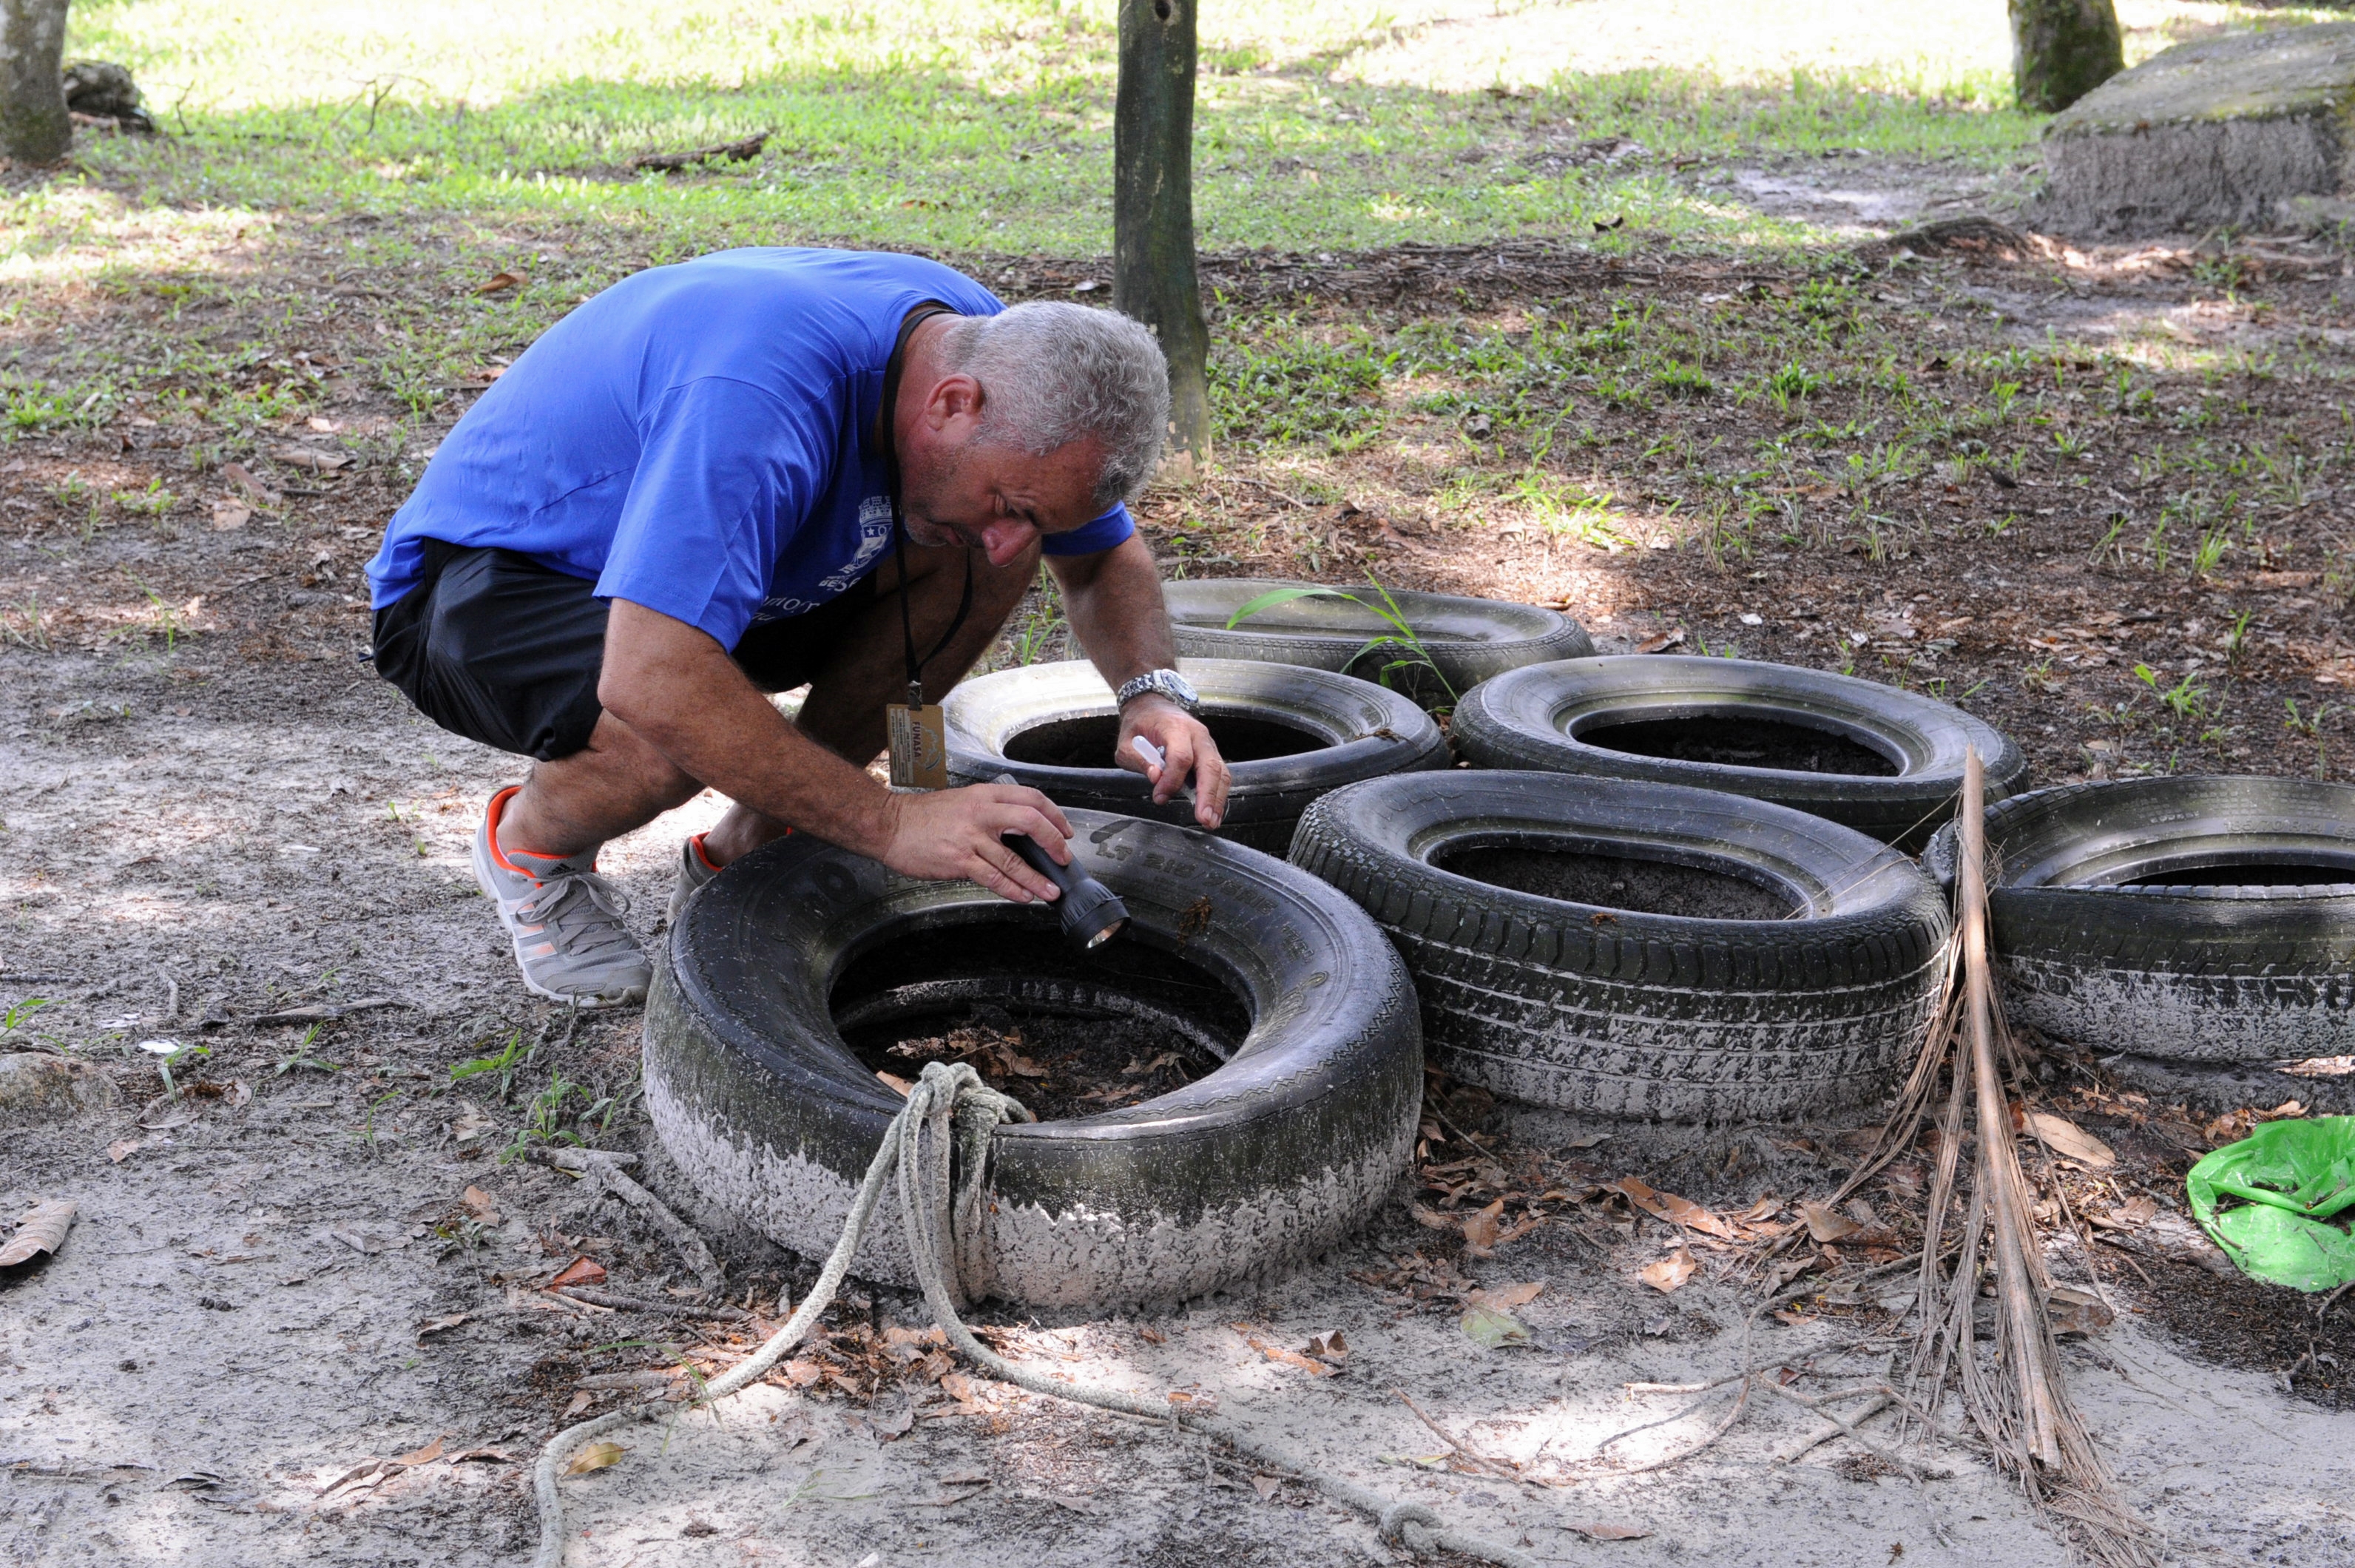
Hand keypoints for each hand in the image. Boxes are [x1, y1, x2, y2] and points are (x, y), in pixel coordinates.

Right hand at [877, 783, 1073, 903]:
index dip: (1054, 815)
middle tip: (1063, 858)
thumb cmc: (922, 816)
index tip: (1064, 831)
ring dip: (1037, 878)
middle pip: (1031, 822)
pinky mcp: (959, 860)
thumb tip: (1019, 832)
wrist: (889, 825)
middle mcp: (981, 812)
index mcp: (984, 795)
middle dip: (1053, 843)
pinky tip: (1023, 896)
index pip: (1031, 798)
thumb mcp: (962, 801)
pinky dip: (1012, 889)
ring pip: (1014, 860)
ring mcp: (970, 837)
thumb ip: (989, 811)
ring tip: (1050, 890)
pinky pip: (993, 878)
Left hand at [1115, 695, 1229, 829]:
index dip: (1172, 780)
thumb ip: (1138, 760)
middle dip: (1208, 795)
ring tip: (1211, 821)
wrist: (1152, 707)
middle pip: (1209, 766)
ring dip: (1217, 799)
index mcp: (1175, 727)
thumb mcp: (1126, 742)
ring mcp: (1207, 743)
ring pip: (1220, 771)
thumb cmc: (1140, 725)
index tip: (1159, 797)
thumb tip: (1156, 777)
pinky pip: (1219, 774)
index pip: (1181, 757)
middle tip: (1204, 819)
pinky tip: (1213, 811)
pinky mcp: (1210, 753)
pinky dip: (1218, 794)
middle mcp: (1197, 734)